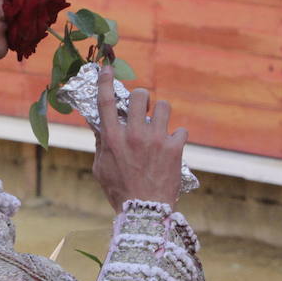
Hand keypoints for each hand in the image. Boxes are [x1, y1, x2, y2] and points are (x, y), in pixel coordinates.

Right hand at [91, 66, 186, 211]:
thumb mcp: (100, 169)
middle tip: (142, 107)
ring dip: (161, 114)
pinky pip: (181, 130)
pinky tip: (172, 149)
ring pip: (163, 107)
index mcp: (112, 139)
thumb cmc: (120, 192)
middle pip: (139, 96)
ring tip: (159, 127)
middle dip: (141, 97)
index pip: (105, 102)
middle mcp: (134, 135)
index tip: (107, 68)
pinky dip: (177, 138)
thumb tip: (100, 126)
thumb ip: (101, 145)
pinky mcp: (174, 148)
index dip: (105, 81)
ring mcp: (155, 140)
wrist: (145, 212)